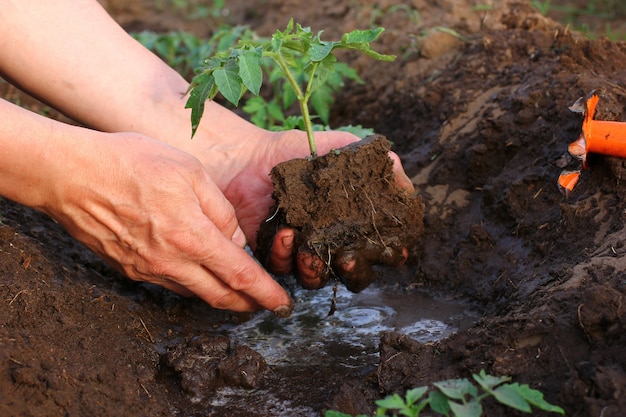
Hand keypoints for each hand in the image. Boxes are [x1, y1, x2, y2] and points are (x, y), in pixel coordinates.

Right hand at [42, 131, 291, 312]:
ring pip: (194, 292)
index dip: (265, 294)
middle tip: (265, 304)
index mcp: (192, 236)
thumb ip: (219, 208)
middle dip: (247, 304)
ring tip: (236, 288)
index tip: (282, 304)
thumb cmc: (131, 163)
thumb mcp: (189, 171)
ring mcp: (147, 270)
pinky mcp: (128, 269)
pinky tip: (197, 271)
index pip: (241, 276)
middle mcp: (170, 262)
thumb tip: (235, 238)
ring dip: (219, 294)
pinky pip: (169, 283)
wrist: (69, 174)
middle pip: (219, 296)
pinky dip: (191, 282)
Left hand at [185, 110, 413, 287]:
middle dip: (355, 272)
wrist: (251, 156)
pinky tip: (285, 233)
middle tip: (348, 260)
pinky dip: (285, 255)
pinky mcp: (274, 254)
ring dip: (316, 269)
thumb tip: (406, 185)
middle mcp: (330, 241)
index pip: (379, 247)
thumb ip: (377, 164)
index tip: (393, 250)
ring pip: (318, 278)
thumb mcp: (341, 149)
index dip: (389, 253)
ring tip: (308, 251)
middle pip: (353, 274)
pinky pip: (283, 269)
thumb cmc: (297, 151)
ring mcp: (303, 251)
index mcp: (351, 221)